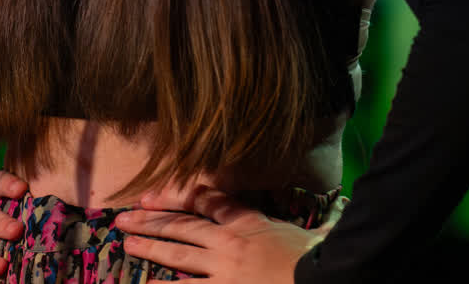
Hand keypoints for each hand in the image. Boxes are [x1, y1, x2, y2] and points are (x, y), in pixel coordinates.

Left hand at [113, 185, 326, 282]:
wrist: (325, 278)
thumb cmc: (323, 260)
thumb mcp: (319, 237)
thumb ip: (321, 225)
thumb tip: (343, 208)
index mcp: (252, 224)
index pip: (212, 202)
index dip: (181, 195)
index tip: (157, 193)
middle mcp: (232, 242)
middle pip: (184, 225)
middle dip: (152, 219)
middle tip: (125, 216)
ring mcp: (225, 270)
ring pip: (179, 255)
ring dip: (151, 247)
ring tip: (128, 242)